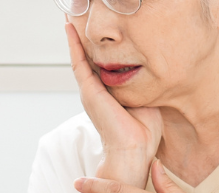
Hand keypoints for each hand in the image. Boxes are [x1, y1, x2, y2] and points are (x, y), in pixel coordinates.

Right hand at [65, 23, 161, 187]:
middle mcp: (95, 91)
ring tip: (69, 17)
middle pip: (86, 58)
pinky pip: (78, 62)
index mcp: (108, 93)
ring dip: (74, 37)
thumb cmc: (143, 131)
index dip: (96, 47)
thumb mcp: (145, 98)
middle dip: (81, 38)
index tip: (95, 31)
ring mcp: (90, 91)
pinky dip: (73, 45)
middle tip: (76, 16)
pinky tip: (70, 29)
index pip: (99, 64)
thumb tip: (149, 65)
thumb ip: (141, 82)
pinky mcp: (89, 91)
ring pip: (79, 57)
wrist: (134, 149)